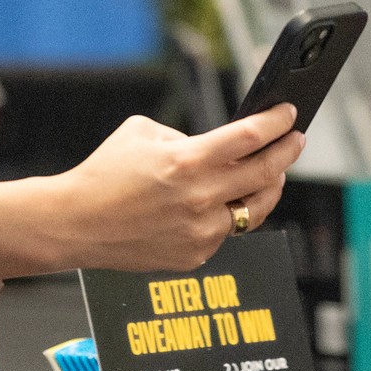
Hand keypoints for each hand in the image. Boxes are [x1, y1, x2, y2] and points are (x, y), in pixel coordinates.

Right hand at [0, 105, 305, 280]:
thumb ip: (185, 137)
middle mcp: (200, 198)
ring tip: (272, 173)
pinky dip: (228, 213)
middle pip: (266, 172)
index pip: (251, 137)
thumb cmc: (103, 173)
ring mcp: (200, 231)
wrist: (75, 223)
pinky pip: (225, 231)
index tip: (289, 114)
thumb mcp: (142, 132)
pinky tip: (225, 201)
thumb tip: (216, 146)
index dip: (276, 122)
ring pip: (255, 209)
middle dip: (287, 151)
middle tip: (295, 139)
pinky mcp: (194, 256)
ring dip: (268, 187)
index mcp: (188, 161)